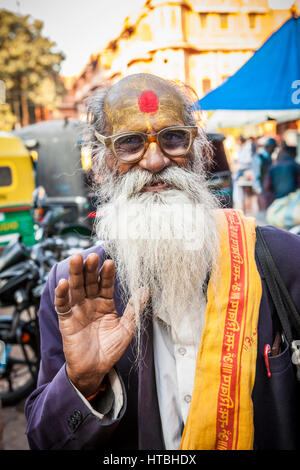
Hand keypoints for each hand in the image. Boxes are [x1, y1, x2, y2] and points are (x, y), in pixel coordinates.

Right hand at [54, 253, 149, 397]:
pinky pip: (63, 305)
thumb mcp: (127, 328)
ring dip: (75, 274)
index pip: (106, 284)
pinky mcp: (66, 319)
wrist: (95, 369)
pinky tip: (63, 284)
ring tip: (77, 259)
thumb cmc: (110, 350)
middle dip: (90, 269)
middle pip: (89, 282)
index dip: (107, 274)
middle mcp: (91, 303)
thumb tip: (146, 290)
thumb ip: (134, 309)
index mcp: (106, 303)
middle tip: (92, 256)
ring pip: (75, 288)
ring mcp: (78, 309)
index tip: (110, 262)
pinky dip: (62, 294)